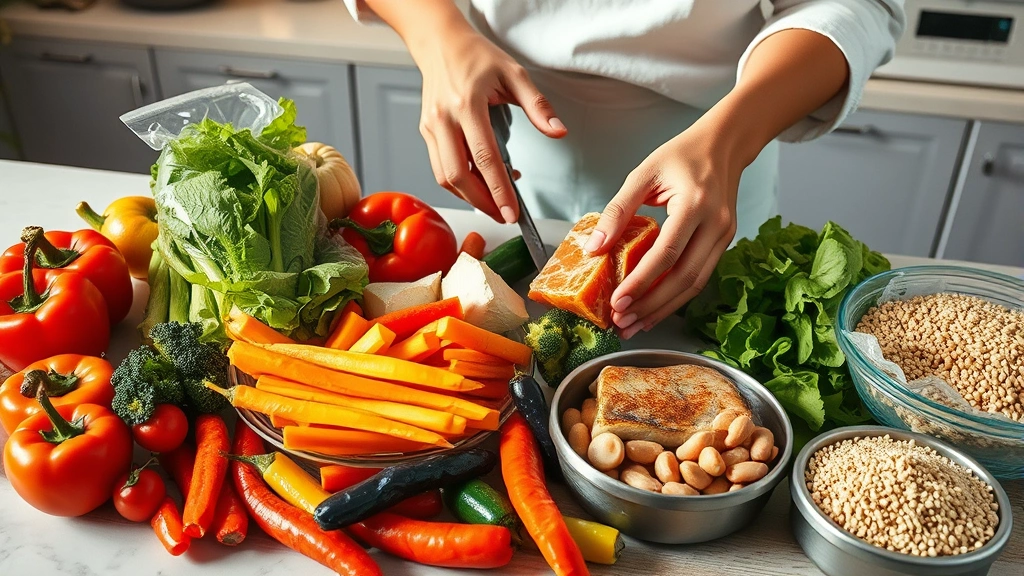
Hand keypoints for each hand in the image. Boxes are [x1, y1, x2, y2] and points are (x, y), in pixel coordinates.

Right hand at [410, 28, 565, 222]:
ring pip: (445, 177)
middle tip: (504, 216)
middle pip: (459, 175)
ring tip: (494, 204)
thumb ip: (538, 106)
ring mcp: (431, 127)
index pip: (484, 157)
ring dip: (469, 197)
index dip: (499, 189)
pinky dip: (459, 183)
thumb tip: (558, 132)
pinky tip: (479, 184)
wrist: (440, 42)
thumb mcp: (514, 74)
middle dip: (482, 203)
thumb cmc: (477, 56)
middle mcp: (444, 119)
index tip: (511, 211)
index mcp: (467, 104)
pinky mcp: (426, 132)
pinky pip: (439, 168)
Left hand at [585, 122, 744, 338]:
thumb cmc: (682, 155)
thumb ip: (617, 211)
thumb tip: (594, 248)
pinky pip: (700, 276)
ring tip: (635, 324)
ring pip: (695, 284)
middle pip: (684, 278)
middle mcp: (715, 224)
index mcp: (695, 203)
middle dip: (652, 305)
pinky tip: (655, 307)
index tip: (618, 301)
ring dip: (664, 308)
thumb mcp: (643, 174)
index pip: (667, 253)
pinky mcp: (724, 243)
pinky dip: (676, 296)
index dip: (642, 282)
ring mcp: (724, 236)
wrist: (724, 145)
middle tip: (623, 322)